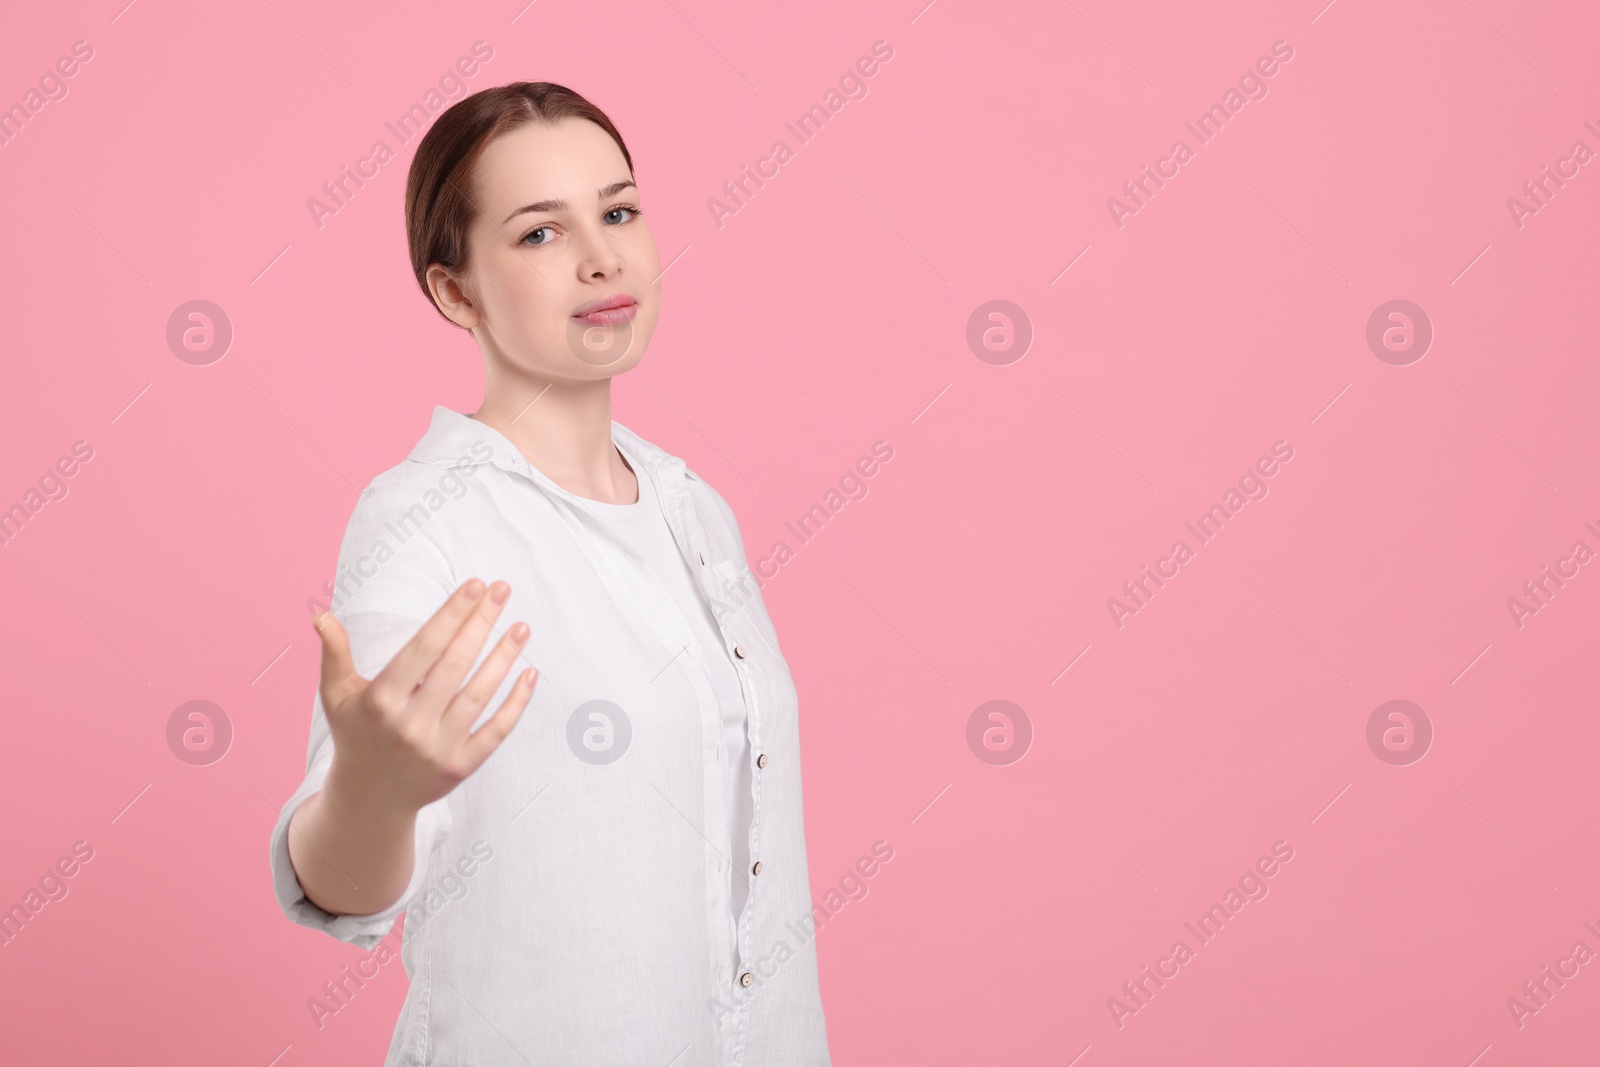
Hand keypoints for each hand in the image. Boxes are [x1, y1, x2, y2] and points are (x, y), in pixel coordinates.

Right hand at [311, 578, 536, 819]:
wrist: (369, 799)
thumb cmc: (356, 734)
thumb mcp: (336, 696)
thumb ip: (334, 654)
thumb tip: (321, 615)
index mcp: (380, 702)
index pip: (424, 648)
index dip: (452, 614)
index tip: (475, 585)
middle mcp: (410, 726)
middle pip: (455, 665)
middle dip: (481, 623)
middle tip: (502, 589)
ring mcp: (437, 749)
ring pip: (479, 695)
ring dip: (504, 658)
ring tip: (521, 627)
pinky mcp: (460, 768)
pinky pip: (496, 732)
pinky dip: (516, 704)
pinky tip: (530, 674)